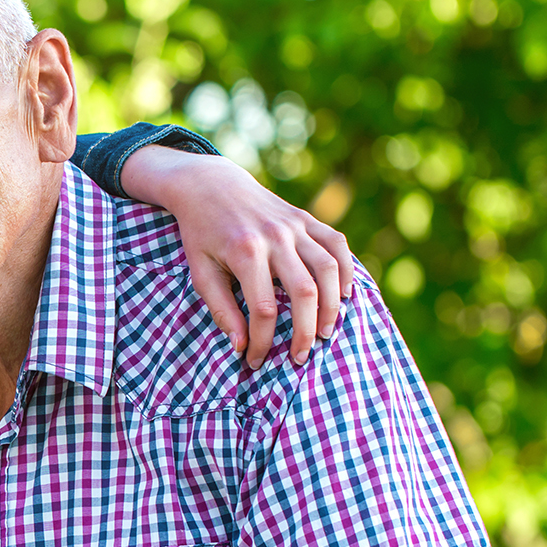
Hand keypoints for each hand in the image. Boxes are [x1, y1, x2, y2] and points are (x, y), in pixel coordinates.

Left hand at [120, 145, 354, 368]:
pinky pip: (337, 244)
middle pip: (304, 292)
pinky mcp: (306, 218)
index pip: (264, 309)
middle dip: (305, 332)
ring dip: (333, 306)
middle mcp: (275, 237)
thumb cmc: (201, 234)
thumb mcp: (200, 271)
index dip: (262, 341)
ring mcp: (294, 225)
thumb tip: (240, 346)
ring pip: (328, 269)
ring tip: (325, 333)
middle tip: (300, 358)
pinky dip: (347, 270)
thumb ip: (221, 309)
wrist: (210, 185)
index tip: (255, 360)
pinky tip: (345, 296)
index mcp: (245, 252)